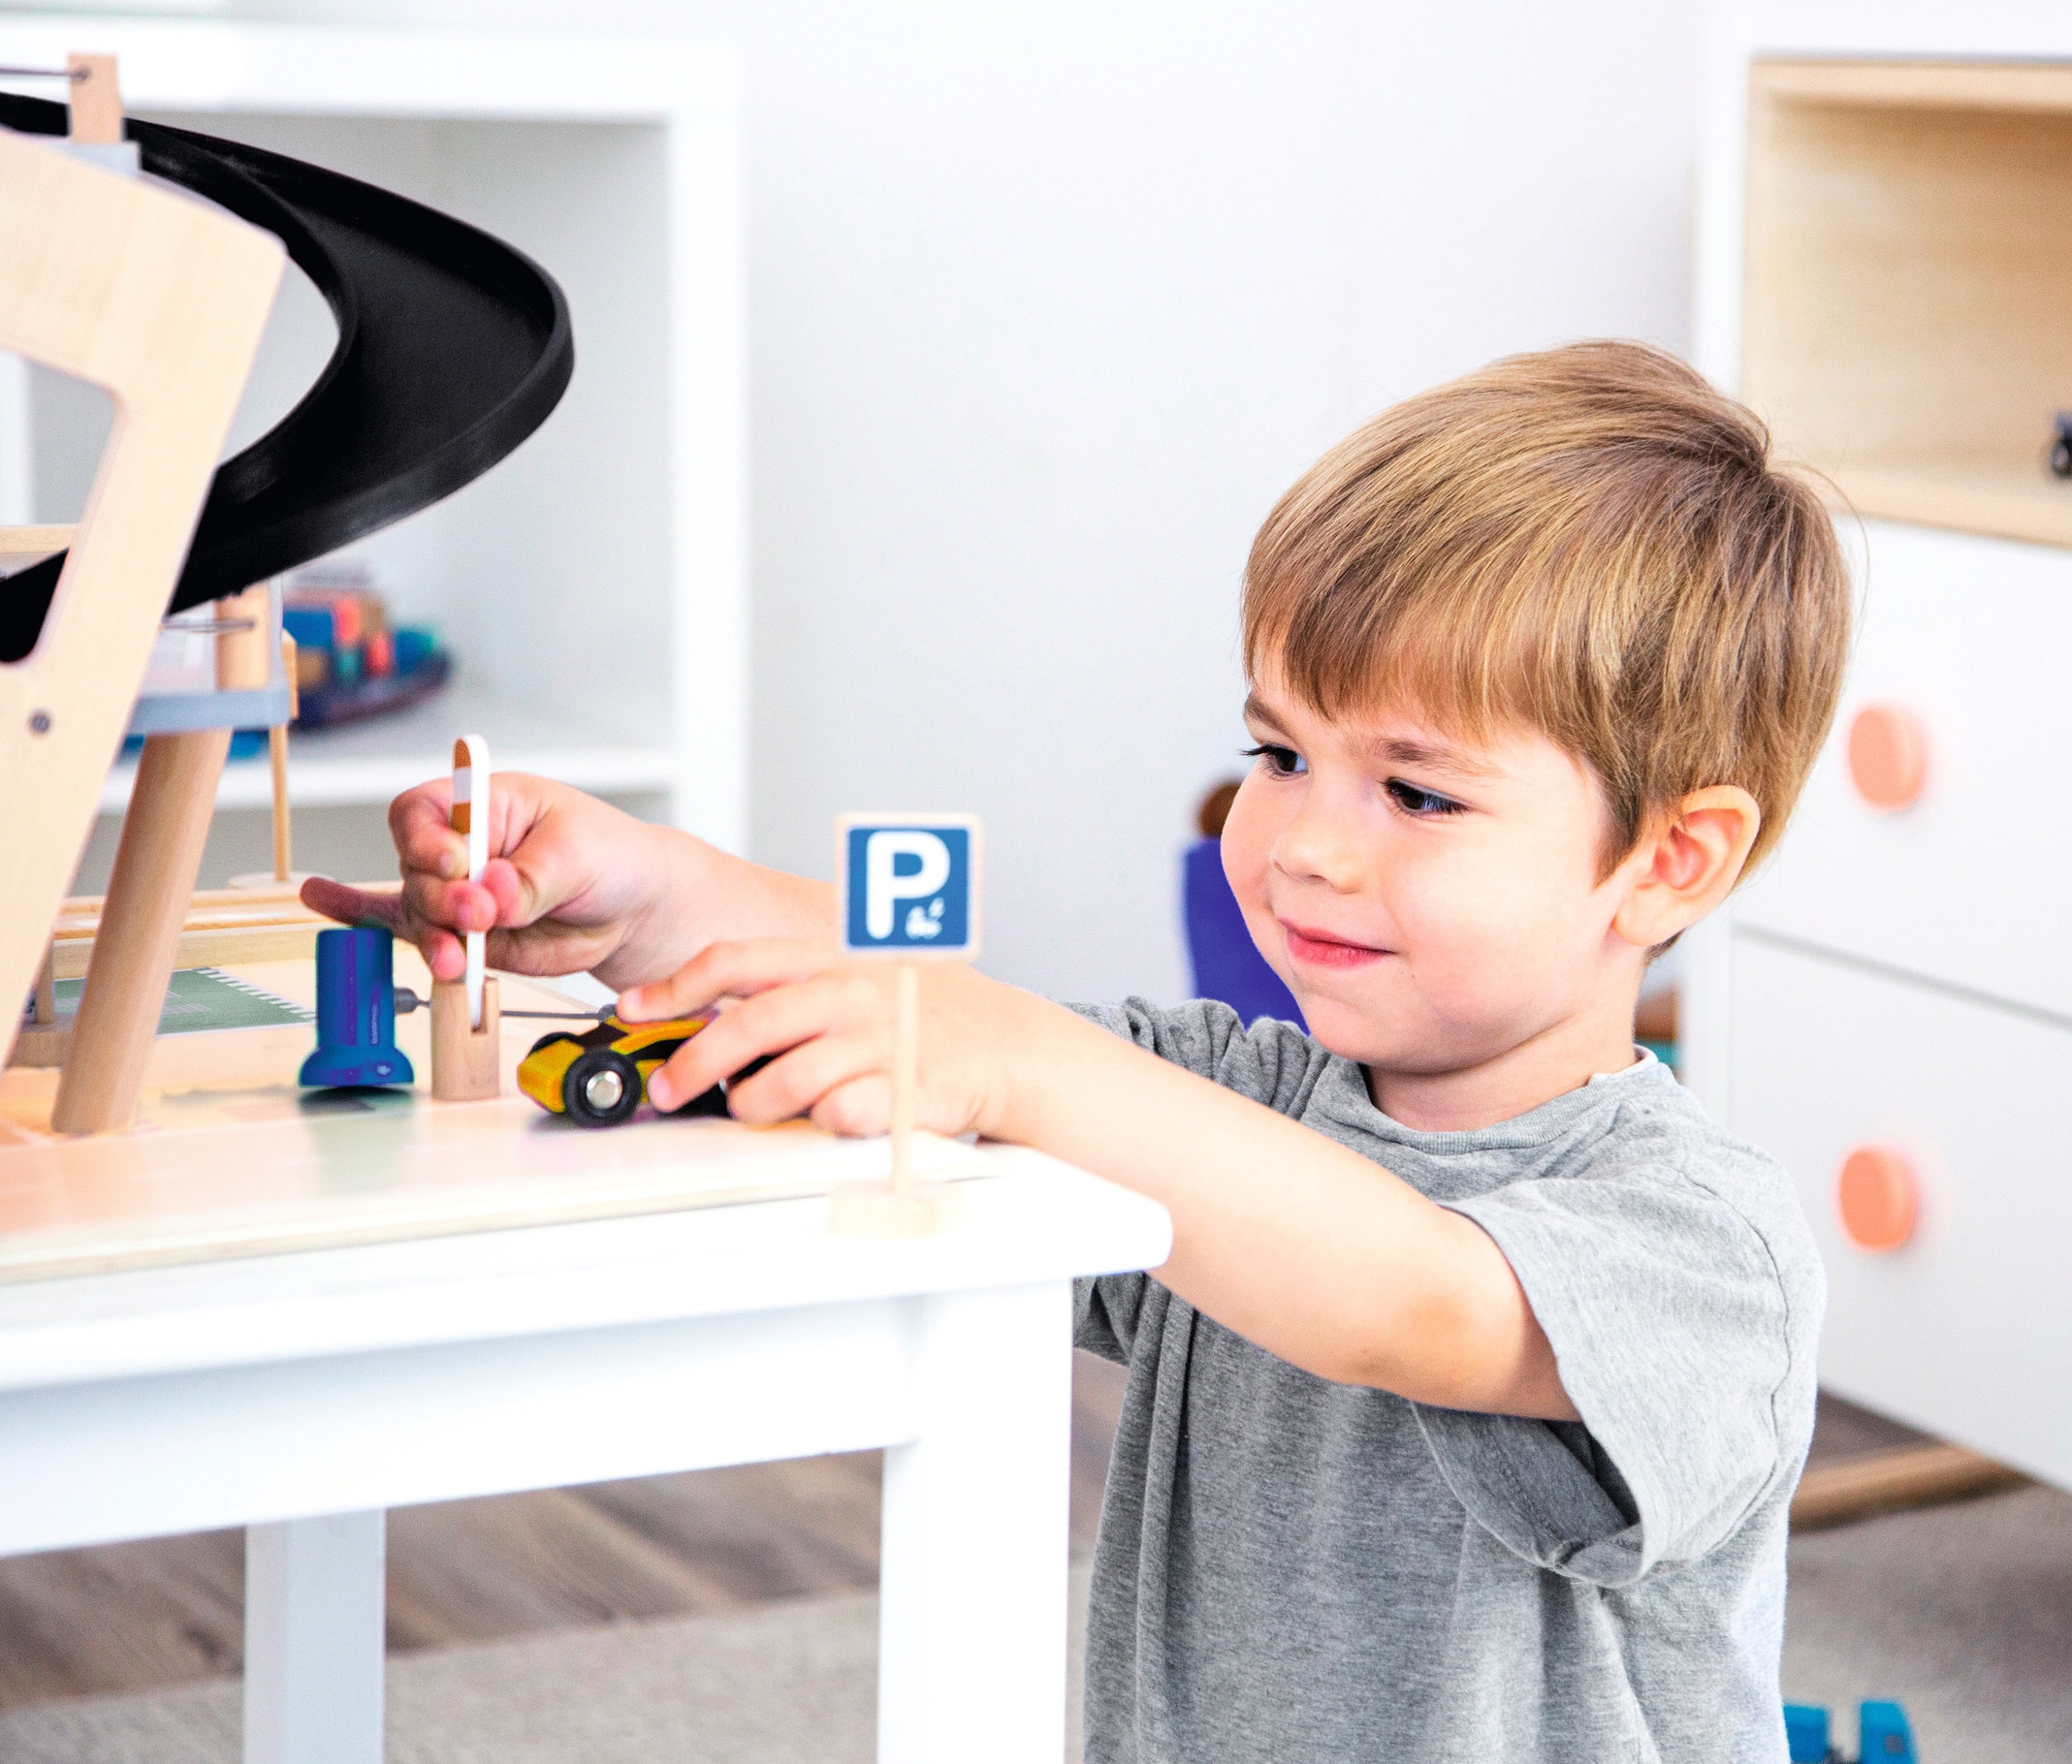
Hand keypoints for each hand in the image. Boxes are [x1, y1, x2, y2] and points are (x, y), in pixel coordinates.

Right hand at [302, 772, 682, 986]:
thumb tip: (494, 892)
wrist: (635, 909)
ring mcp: (458, 893)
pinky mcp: (466, 935)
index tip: (457, 862)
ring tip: (456, 957)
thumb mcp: (580, 853)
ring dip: (433, 937)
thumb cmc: (612, 857)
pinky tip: (324, 903)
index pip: (425, 811)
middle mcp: (462, 846)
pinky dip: (364, 919)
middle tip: (480, 915)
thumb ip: (533, 877)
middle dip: (443, 899)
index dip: (429, 839)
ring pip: (418, 913)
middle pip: (416, 869)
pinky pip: (409, 927)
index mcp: (484, 803)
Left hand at [621, 940, 1020, 1138]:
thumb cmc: (917, 1012)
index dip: (676, 986)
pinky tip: (819, 1118)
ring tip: (748, 1109)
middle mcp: (850, 992)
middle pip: (749, 1024)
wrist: (1002, 1042)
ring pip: (785, 1079)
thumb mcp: (852, 976)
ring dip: (752, 1103)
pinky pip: (838, 1115)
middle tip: (668, 1088)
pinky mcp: (901, 1090)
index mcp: (830, 957)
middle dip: (694, 1063)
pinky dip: (817, 1123)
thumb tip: (701, 1012)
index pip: (736, 960)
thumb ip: (786, 987)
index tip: (636, 1009)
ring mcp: (876, 1040)